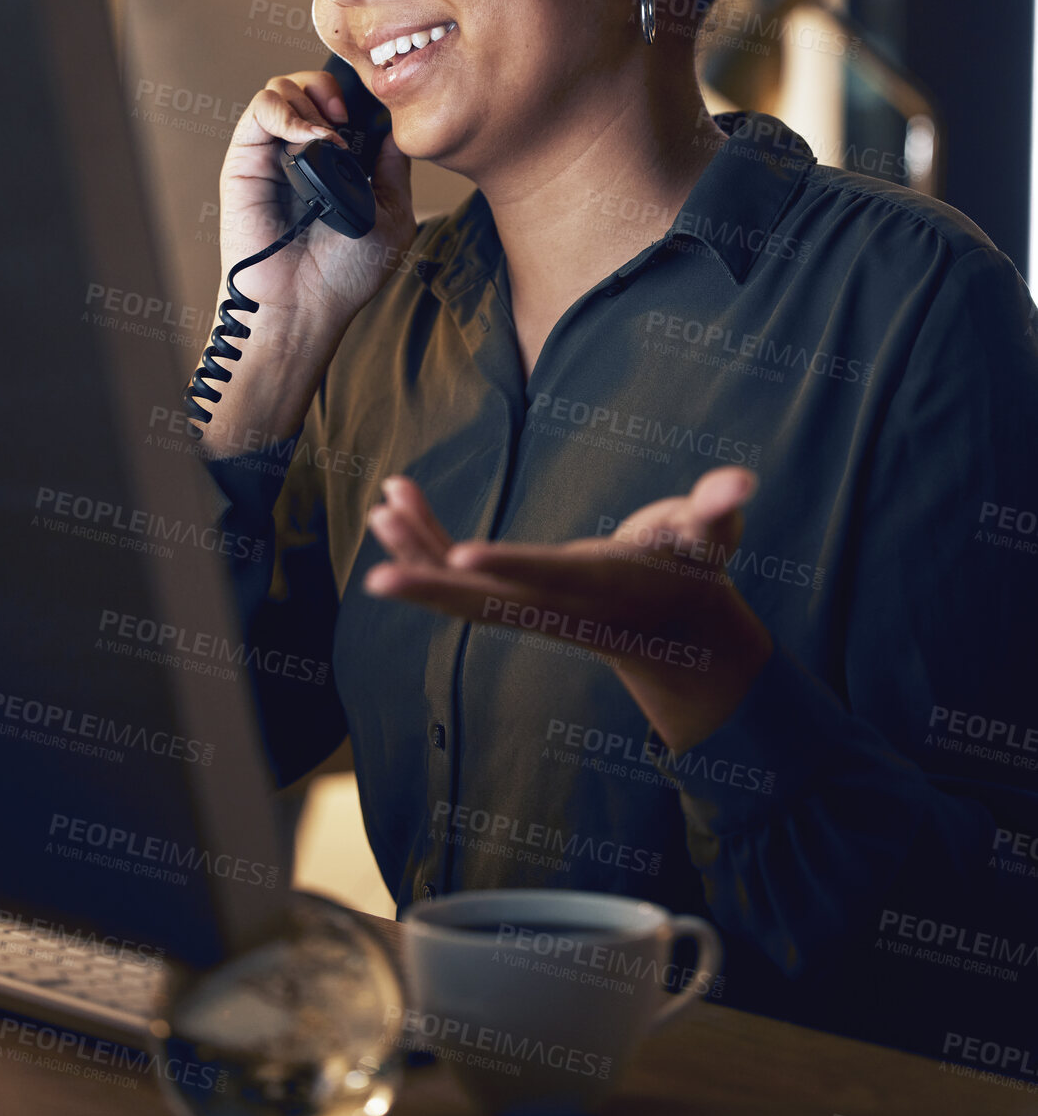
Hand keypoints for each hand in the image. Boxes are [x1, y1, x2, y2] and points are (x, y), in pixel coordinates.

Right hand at [217, 67, 416, 326]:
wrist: (305, 304)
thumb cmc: (346, 273)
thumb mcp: (392, 216)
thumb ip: (394, 170)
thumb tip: (396, 129)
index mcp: (335, 163)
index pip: (337, 103)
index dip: (352, 94)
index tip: (368, 112)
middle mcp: (301, 153)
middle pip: (307, 86)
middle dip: (328, 86)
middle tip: (345, 116)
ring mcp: (272, 155)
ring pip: (280, 88)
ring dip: (308, 96)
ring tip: (328, 132)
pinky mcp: (245, 161)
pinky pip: (259, 109)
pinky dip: (286, 110)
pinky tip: (309, 136)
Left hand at [363, 467, 774, 752]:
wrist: (679, 632)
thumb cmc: (695, 571)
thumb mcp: (714, 540)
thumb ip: (719, 508)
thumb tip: (740, 482)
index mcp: (602, 586)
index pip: (549, 579)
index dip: (510, 568)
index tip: (463, 559)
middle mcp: (557, 604)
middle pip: (486, 605)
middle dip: (432, 589)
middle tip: (375, 580)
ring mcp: (532, 606)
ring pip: (463, 593)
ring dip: (418, 553)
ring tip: (379, 508)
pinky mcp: (517, 596)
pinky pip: (461, 577)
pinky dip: (426, 543)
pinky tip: (392, 505)